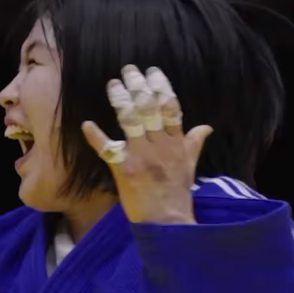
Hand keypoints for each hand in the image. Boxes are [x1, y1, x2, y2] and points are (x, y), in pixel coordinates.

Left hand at [82, 66, 212, 224]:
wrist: (167, 222)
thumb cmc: (177, 196)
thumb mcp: (190, 167)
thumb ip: (194, 144)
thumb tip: (206, 127)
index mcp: (176, 143)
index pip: (170, 106)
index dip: (160, 86)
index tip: (152, 71)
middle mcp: (159, 146)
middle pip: (149, 107)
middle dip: (138, 85)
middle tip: (129, 70)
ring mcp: (141, 156)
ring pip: (130, 120)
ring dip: (120, 99)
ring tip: (114, 85)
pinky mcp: (124, 170)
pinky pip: (108, 150)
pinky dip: (96, 137)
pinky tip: (87, 124)